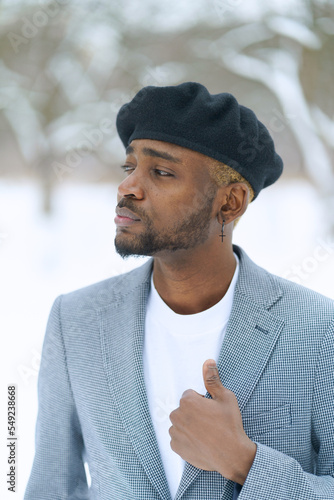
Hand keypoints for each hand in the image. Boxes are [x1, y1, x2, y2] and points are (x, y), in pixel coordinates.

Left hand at [169, 359, 255, 484]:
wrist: (232, 455)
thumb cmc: (230, 424)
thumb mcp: (225, 398)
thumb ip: (213, 379)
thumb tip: (208, 362)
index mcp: (187, 402)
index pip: (190, 395)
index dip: (202, 402)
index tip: (212, 411)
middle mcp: (176, 415)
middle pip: (183, 409)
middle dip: (193, 413)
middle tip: (210, 422)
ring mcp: (175, 432)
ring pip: (180, 423)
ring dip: (189, 426)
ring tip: (206, 433)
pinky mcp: (176, 447)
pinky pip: (178, 438)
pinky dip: (186, 439)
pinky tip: (200, 442)